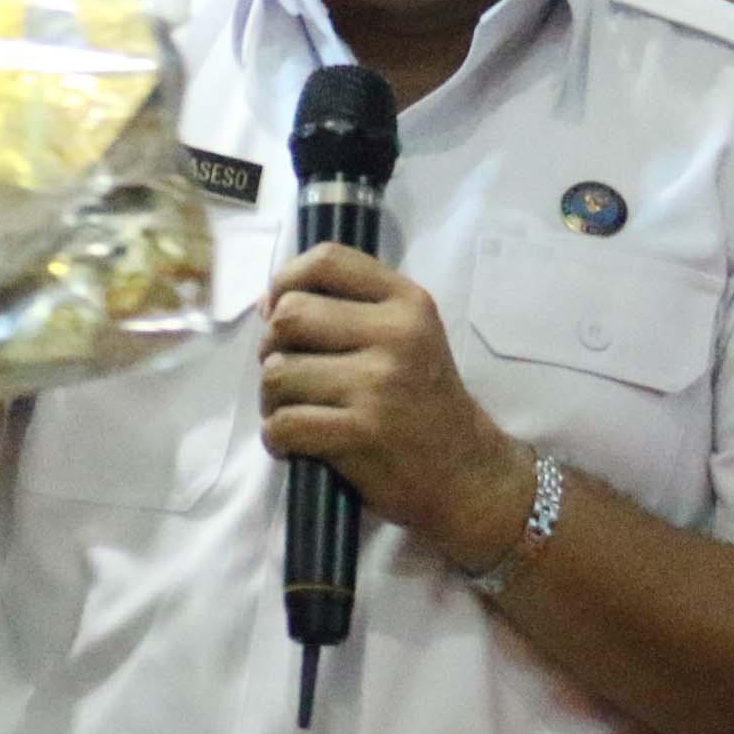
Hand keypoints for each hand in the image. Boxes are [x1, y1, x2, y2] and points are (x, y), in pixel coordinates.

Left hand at [258, 244, 531, 567]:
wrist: (467, 473)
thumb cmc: (422, 401)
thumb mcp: (404, 337)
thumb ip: (347, 310)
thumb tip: (267, 303)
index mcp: (407, 302)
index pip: (327, 260)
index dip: (285, 280)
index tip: (277, 311)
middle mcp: (397, 335)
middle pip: (289, 316)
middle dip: (271, 347)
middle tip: (288, 373)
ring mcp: (379, 384)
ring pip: (279, 373)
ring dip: (272, 398)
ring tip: (295, 411)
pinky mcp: (362, 432)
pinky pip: (284, 424)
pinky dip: (277, 438)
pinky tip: (295, 442)